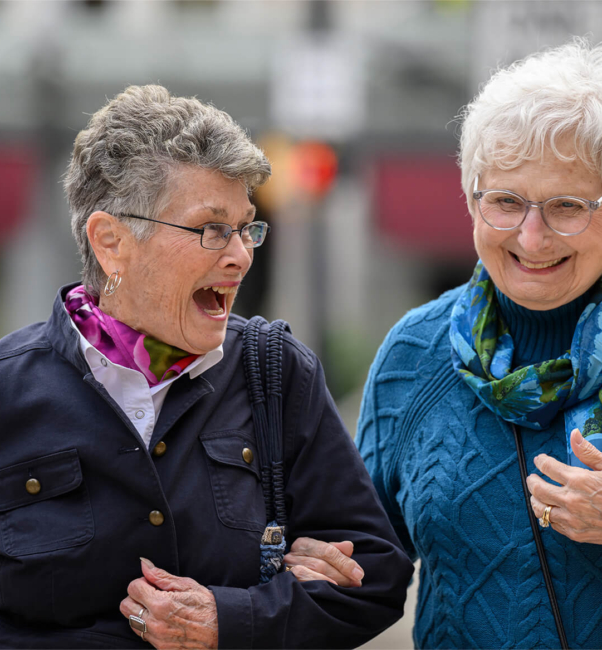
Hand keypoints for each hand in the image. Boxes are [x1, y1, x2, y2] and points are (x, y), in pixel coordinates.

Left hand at [120, 558, 217, 648]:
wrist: (221, 632)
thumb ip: (161, 576)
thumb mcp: (187, 585)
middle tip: (151, 594)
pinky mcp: (159, 648)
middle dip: (136, 596)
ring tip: (158, 607)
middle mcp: (155, 623)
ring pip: (131, 621)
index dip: (142, 581)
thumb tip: (144, 564)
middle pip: (126, 606)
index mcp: (162, 604)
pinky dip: (147, 625)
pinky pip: (142, 635)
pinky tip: (162, 620)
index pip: (133, 588)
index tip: (152, 583)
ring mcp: (156, 638)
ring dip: (140, 612)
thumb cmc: (207, 606)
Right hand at [283, 537, 364, 586]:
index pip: (327, 550)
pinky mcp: (287, 582)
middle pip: (321, 563)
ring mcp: (288, 569)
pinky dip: (320, 584)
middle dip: (342, 573)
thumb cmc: (307, 565)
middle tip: (356, 582)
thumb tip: (349, 546)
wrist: (283, 585)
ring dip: (334, 580)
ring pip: (314, 572)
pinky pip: (305, 583)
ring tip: (348, 587)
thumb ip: (335, 550)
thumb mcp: (320, 554)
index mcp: (303, 544)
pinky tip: (331, 589)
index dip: (344, 562)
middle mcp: (293, 555)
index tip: (359, 573)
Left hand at [527, 428, 601, 543]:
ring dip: (535, 499)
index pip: (547, 466)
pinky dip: (548, 515)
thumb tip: (574, 434)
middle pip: (537, 489)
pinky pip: (552, 524)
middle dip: (532, 481)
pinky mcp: (576, 533)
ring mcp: (572, 518)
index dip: (540, 461)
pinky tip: (551, 510)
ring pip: (540, 508)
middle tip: (533, 477)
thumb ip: (588, 452)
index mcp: (579, 480)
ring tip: (537, 494)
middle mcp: (571, 499)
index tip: (540, 460)